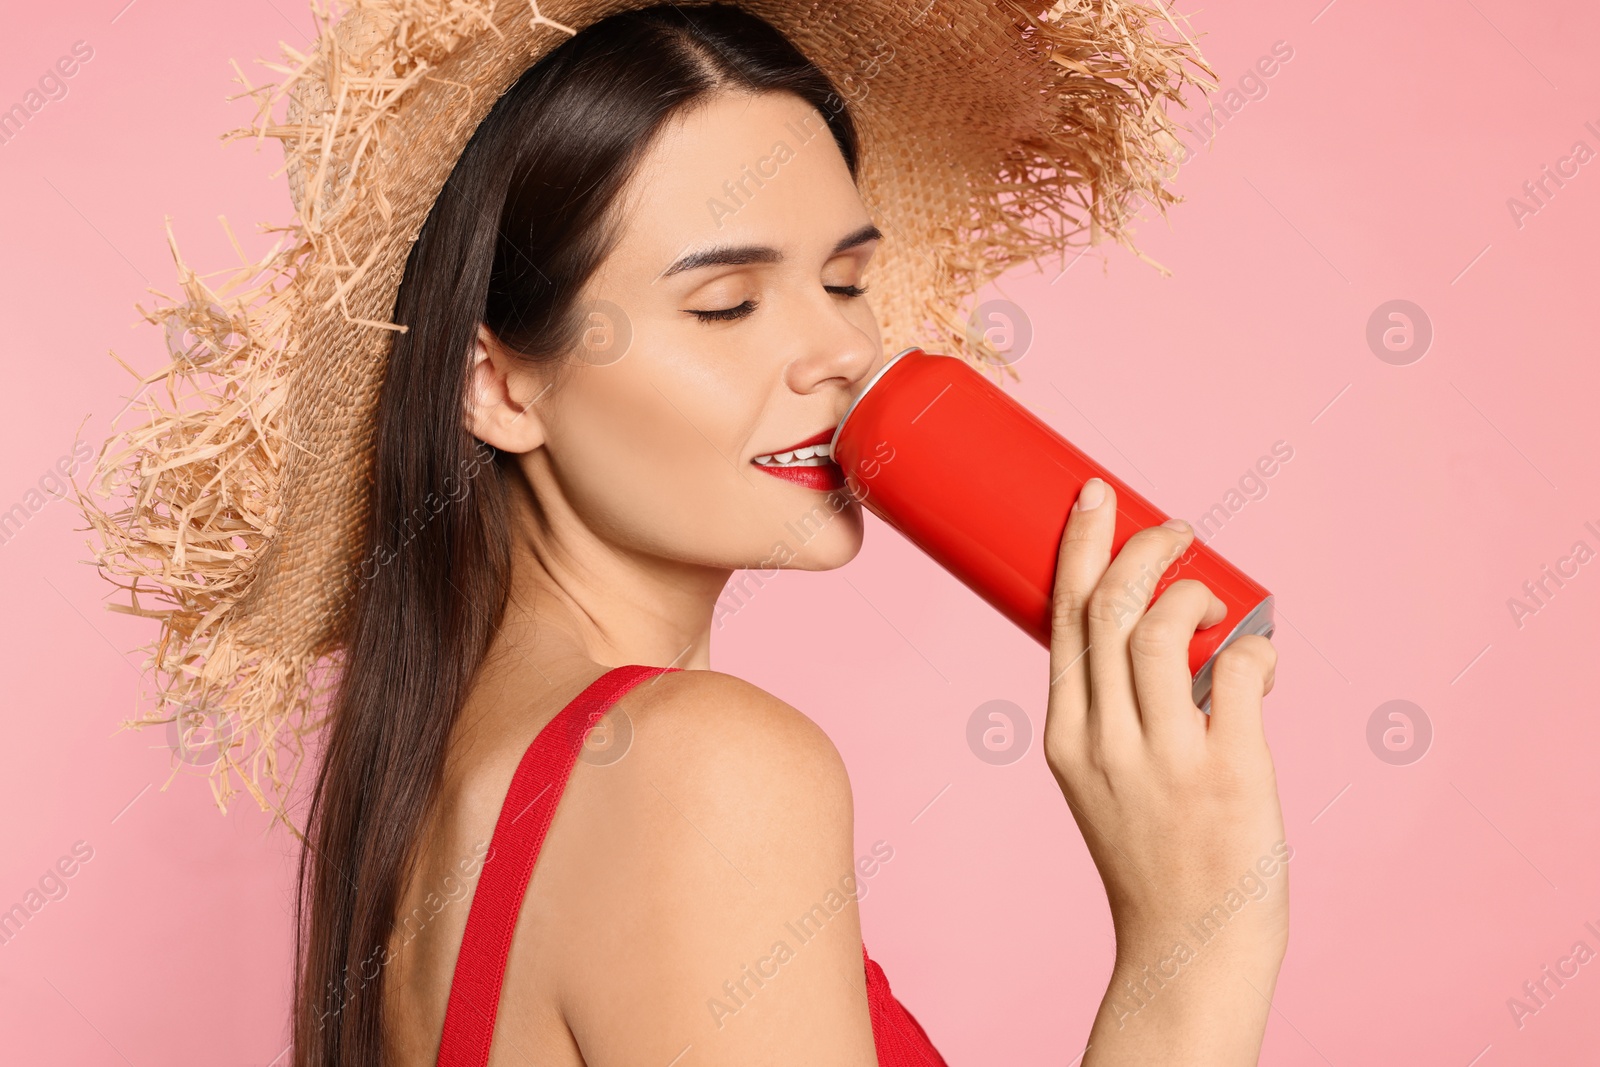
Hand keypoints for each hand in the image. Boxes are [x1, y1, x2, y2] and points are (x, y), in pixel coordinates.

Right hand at [1043, 477, 1286, 1061]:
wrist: (1186, 945)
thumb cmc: (1152, 856)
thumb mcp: (1098, 778)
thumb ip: (1114, 711)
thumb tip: (1172, 628)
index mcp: (1066, 737)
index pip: (1063, 617)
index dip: (1083, 546)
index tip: (1098, 496)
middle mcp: (1105, 741)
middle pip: (1111, 608)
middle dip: (1144, 548)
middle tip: (1177, 528)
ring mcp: (1165, 758)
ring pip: (1164, 630)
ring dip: (1196, 592)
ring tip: (1218, 598)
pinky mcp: (1228, 773)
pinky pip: (1237, 674)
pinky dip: (1254, 648)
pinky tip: (1259, 659)